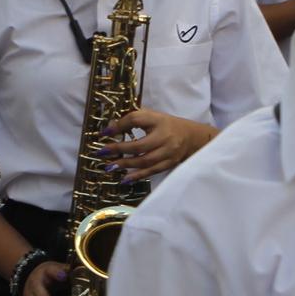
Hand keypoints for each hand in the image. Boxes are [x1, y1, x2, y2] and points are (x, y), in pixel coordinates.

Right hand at [19, 260, 68, 295]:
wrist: (30, 272)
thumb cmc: (50, 273)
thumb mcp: (59, 268)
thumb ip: (70, 271)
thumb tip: (85, 271)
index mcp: (44, 273)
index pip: (51, 271)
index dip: (57, 273)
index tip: (64, 275)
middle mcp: (34, 286)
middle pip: (38, 293)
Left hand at [99, 109, 215, 178]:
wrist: (192, 137)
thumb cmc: (167, 125)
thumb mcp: (153, 117)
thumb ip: (134, 119)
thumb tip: (110, 128)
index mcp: (159, 120)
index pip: (136, 119)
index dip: (119, 125)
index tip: (104, 132)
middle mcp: (164, 136)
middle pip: (139, 145)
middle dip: (119, 149)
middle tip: (102, 152)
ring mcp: (168, 152)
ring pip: (144, 161)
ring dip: (125, 164)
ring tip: (110, 167)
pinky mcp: (169, 163)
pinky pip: (151, 171)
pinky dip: (137, 176)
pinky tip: (124, 178)